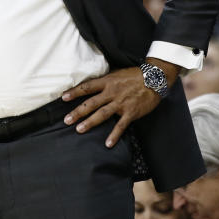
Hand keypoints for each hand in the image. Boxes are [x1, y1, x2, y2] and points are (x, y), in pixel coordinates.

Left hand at [61, 59, 179, 147]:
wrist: (154, 79)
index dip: (74, 92)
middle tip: (66, 120)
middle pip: (91, 103)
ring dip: (90, 122)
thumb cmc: (134, 76)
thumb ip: (105, 81)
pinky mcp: (131, 112)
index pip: (87, 87)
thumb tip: (92, 86)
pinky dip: (114, 135)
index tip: (63, 98)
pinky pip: (121, 125)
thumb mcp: (116, 74)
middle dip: (78, 112)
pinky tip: (108, 143)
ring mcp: (121, 103)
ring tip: (79, 129)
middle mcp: (112, 93)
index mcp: (107, 82)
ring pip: (102, 114)